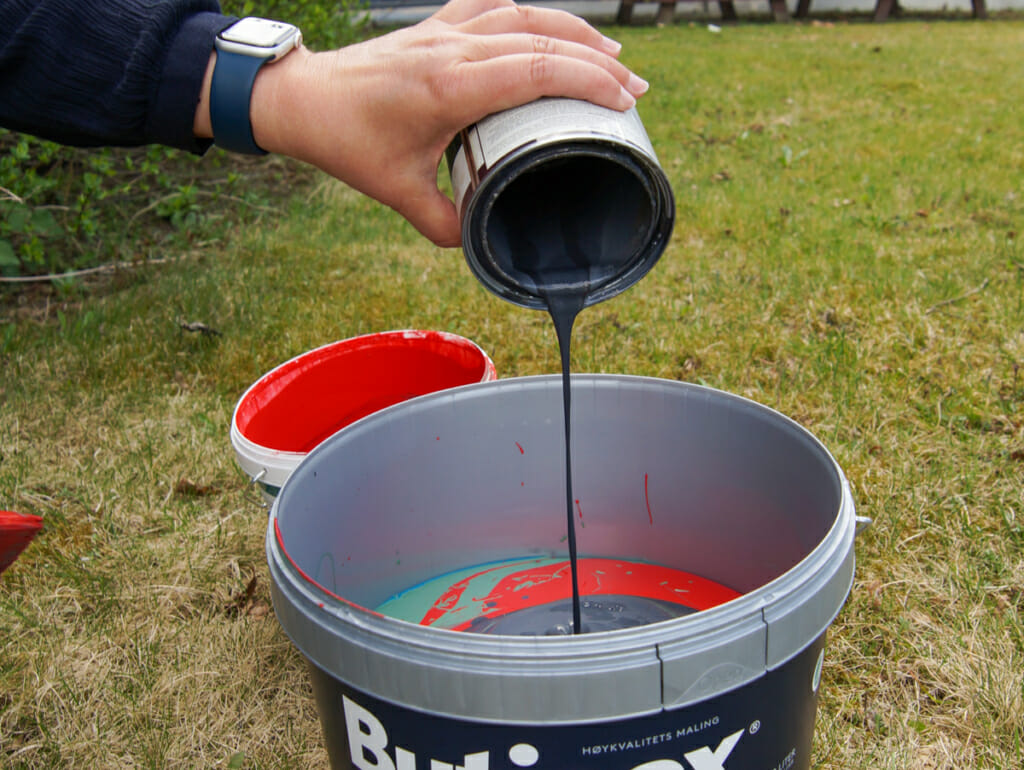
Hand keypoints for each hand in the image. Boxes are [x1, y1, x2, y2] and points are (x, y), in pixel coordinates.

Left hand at [243, 0, 649, 245]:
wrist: (305, 97)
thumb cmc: (347, 142)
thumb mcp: (396, 194)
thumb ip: (444, 223)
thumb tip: (481, 238)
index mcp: (448, 87)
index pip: (534, 71)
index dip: (587, 81)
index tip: (621, 100)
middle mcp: (452, 49)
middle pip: (542, 41)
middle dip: (597, 63)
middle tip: (634, 90)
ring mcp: (444, 30)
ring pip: (524, 16)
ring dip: (574, 32)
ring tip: (612, 56)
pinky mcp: (436, 25)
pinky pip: (495, 7)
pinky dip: (533, 17)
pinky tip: (554, 30)